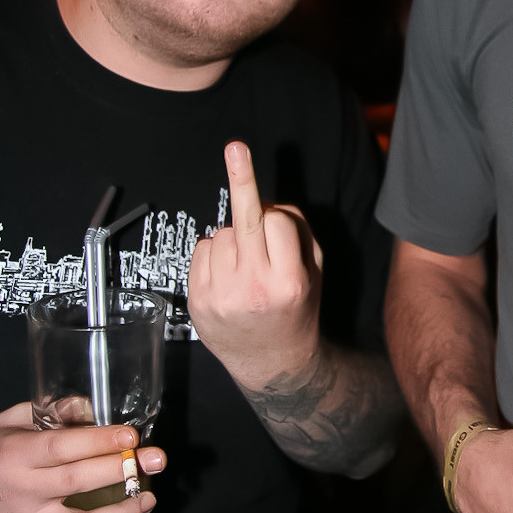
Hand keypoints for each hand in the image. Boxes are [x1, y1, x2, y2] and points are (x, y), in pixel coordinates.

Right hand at [0, 402, 164, 512]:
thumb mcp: (8, 424)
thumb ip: (48, 413)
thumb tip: (89, 407)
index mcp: (17, 457)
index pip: (64, 447)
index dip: (101, 441)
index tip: (132, 437)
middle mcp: (23, 494)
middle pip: (79, 483)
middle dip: (123, 471)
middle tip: (156, 462)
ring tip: (146, 502)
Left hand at [187, 141, 322, 392]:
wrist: (272, 365)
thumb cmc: (297, 309)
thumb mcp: (315, 271)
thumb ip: (299, 232)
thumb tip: (266, 202)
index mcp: (289, 281)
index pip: (277, 222)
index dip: (277, 216)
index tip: (255, 168)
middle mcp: (255, 289)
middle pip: (245, 220)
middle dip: (242, 178)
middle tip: (236, 146)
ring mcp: (223, 297)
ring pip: (221, 234)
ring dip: (233, 238)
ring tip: (246, 265)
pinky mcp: (198, 302)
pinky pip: (201, 250)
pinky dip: (213, 253)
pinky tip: (226, 274)